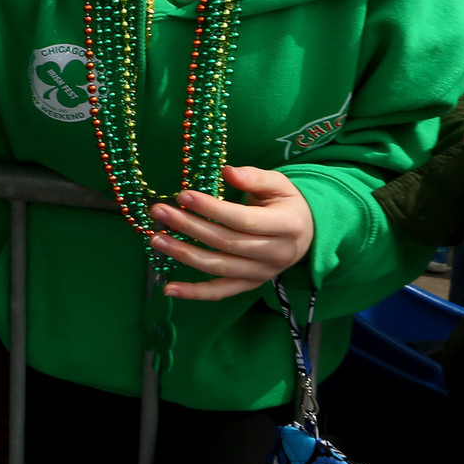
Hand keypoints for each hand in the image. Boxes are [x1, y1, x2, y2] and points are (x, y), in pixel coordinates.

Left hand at [147, 165, 314, 300]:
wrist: (307, 234)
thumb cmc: (286, 204)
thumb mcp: (278, 184)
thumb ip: (253, 177)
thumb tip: (227, 171)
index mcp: (286, 225)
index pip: (242, 220)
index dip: (211, 209)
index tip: (183, 195)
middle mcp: (276, 253)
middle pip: (226, 243)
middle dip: (189, 227)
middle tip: (159, 212)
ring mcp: (262, 273)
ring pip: (219, 267)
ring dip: (184, 255)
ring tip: (156, 239)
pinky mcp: (250, 285)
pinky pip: (220, 292)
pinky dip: (194, 293)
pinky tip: (169, 288)